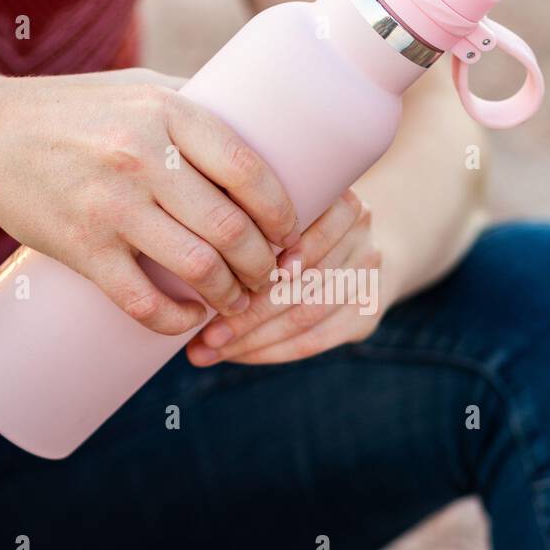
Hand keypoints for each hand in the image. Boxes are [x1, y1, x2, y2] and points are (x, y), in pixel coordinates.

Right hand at [0, 68, 300, 334]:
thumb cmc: (73, 111)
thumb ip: (194, 107)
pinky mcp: (80, 248)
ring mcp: (110, 206)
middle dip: (263, 263)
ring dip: (230, 296)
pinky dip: (176, 321)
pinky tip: (190, 320)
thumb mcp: (138, 90)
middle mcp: (142, 158)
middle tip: (269, 274)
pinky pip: (142, 301)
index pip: (249, 168)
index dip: (281, 210)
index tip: (291, 232)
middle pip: (230, 227)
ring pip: (197, 268)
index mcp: (166, 113)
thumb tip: (266, 129)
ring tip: (237, 300)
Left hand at [186, 189, 387, 365]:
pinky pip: (316, 340)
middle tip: (201, 333)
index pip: (293, 234)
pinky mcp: (370, 311)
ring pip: (305, 314)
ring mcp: (370, 271)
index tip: (203, 283)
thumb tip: (178, 252)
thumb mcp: (276, 203)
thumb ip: (243, 215)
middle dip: (245, 311)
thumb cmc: (293, 223)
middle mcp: (362, 229)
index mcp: (337, 195)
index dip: (249, 263)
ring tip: (208, 349)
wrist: (357, 244)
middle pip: (299, 279)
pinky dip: (271, 351)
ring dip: (252, 338)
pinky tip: (237, 355)